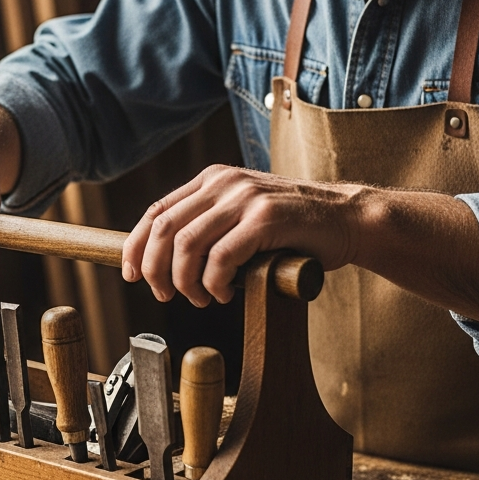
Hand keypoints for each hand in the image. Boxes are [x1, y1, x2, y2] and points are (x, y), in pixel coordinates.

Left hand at [121, 165, 361, 305]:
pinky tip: (225, 293)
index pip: (156, 212)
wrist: (347, 219)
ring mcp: (246, 198)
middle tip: (164, 295)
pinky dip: (214, 283)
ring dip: (185, 281)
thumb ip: (208, 227)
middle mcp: (224, 183)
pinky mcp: (267, 218)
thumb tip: (160, 261)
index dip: (136, 246)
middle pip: (165, 229)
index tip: (131, 275)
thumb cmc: (292, 228)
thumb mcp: (241, 217)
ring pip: (188, 245)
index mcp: (212, 180)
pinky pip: (222, 257)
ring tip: (201, 299)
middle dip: (155, 269)